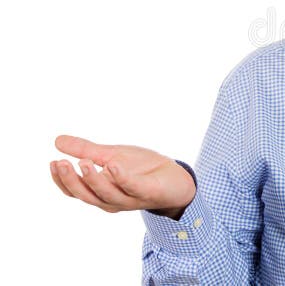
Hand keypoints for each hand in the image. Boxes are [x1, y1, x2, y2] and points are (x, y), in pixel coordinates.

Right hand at [50, 135, 195, 218]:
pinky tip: (114, 165)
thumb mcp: (112, 155)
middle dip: (72, 180)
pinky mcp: (148, 193)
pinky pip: (132, 187)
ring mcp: (130, 198)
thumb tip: (57, 140)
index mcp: (100, 191)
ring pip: (106, 194)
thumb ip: (87, 150)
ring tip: (84, 162)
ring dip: (94, 179)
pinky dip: (122, 178)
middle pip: (86, 195)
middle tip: (61, 163)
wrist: (176, 178)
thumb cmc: (143, 169)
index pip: (75, 191)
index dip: (61, 180)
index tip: (53, 162)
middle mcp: (112, 200)